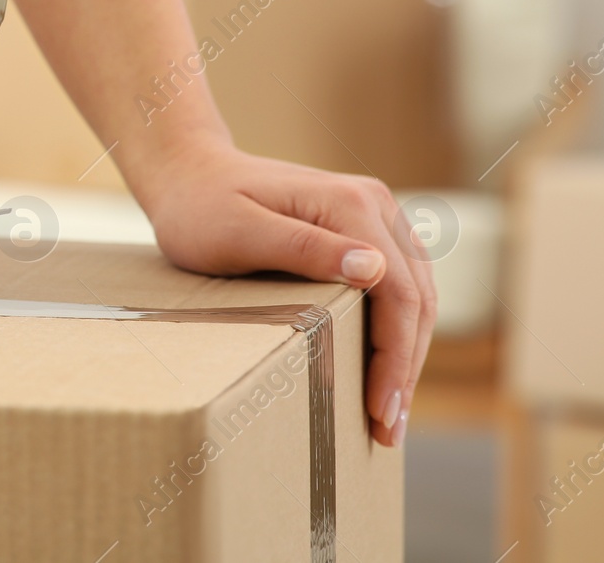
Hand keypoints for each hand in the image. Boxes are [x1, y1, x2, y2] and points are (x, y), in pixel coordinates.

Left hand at [133, 136, 435, 447]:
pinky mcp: (362, 229)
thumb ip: (301, 248)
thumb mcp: (238, 232)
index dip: (396, 357)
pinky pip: (396, 284)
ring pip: (414, 294)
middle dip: (405, 367)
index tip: (380, 410)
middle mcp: (375, 203)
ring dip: (406, 353)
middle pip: (416, 297)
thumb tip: (375, 269)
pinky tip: (381, 366)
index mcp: (352, 204)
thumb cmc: (201, 207)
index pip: (399, 292)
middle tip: (387, 430)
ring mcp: (373, 214)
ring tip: (388, 411)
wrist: (188, 172)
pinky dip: (395, 329)